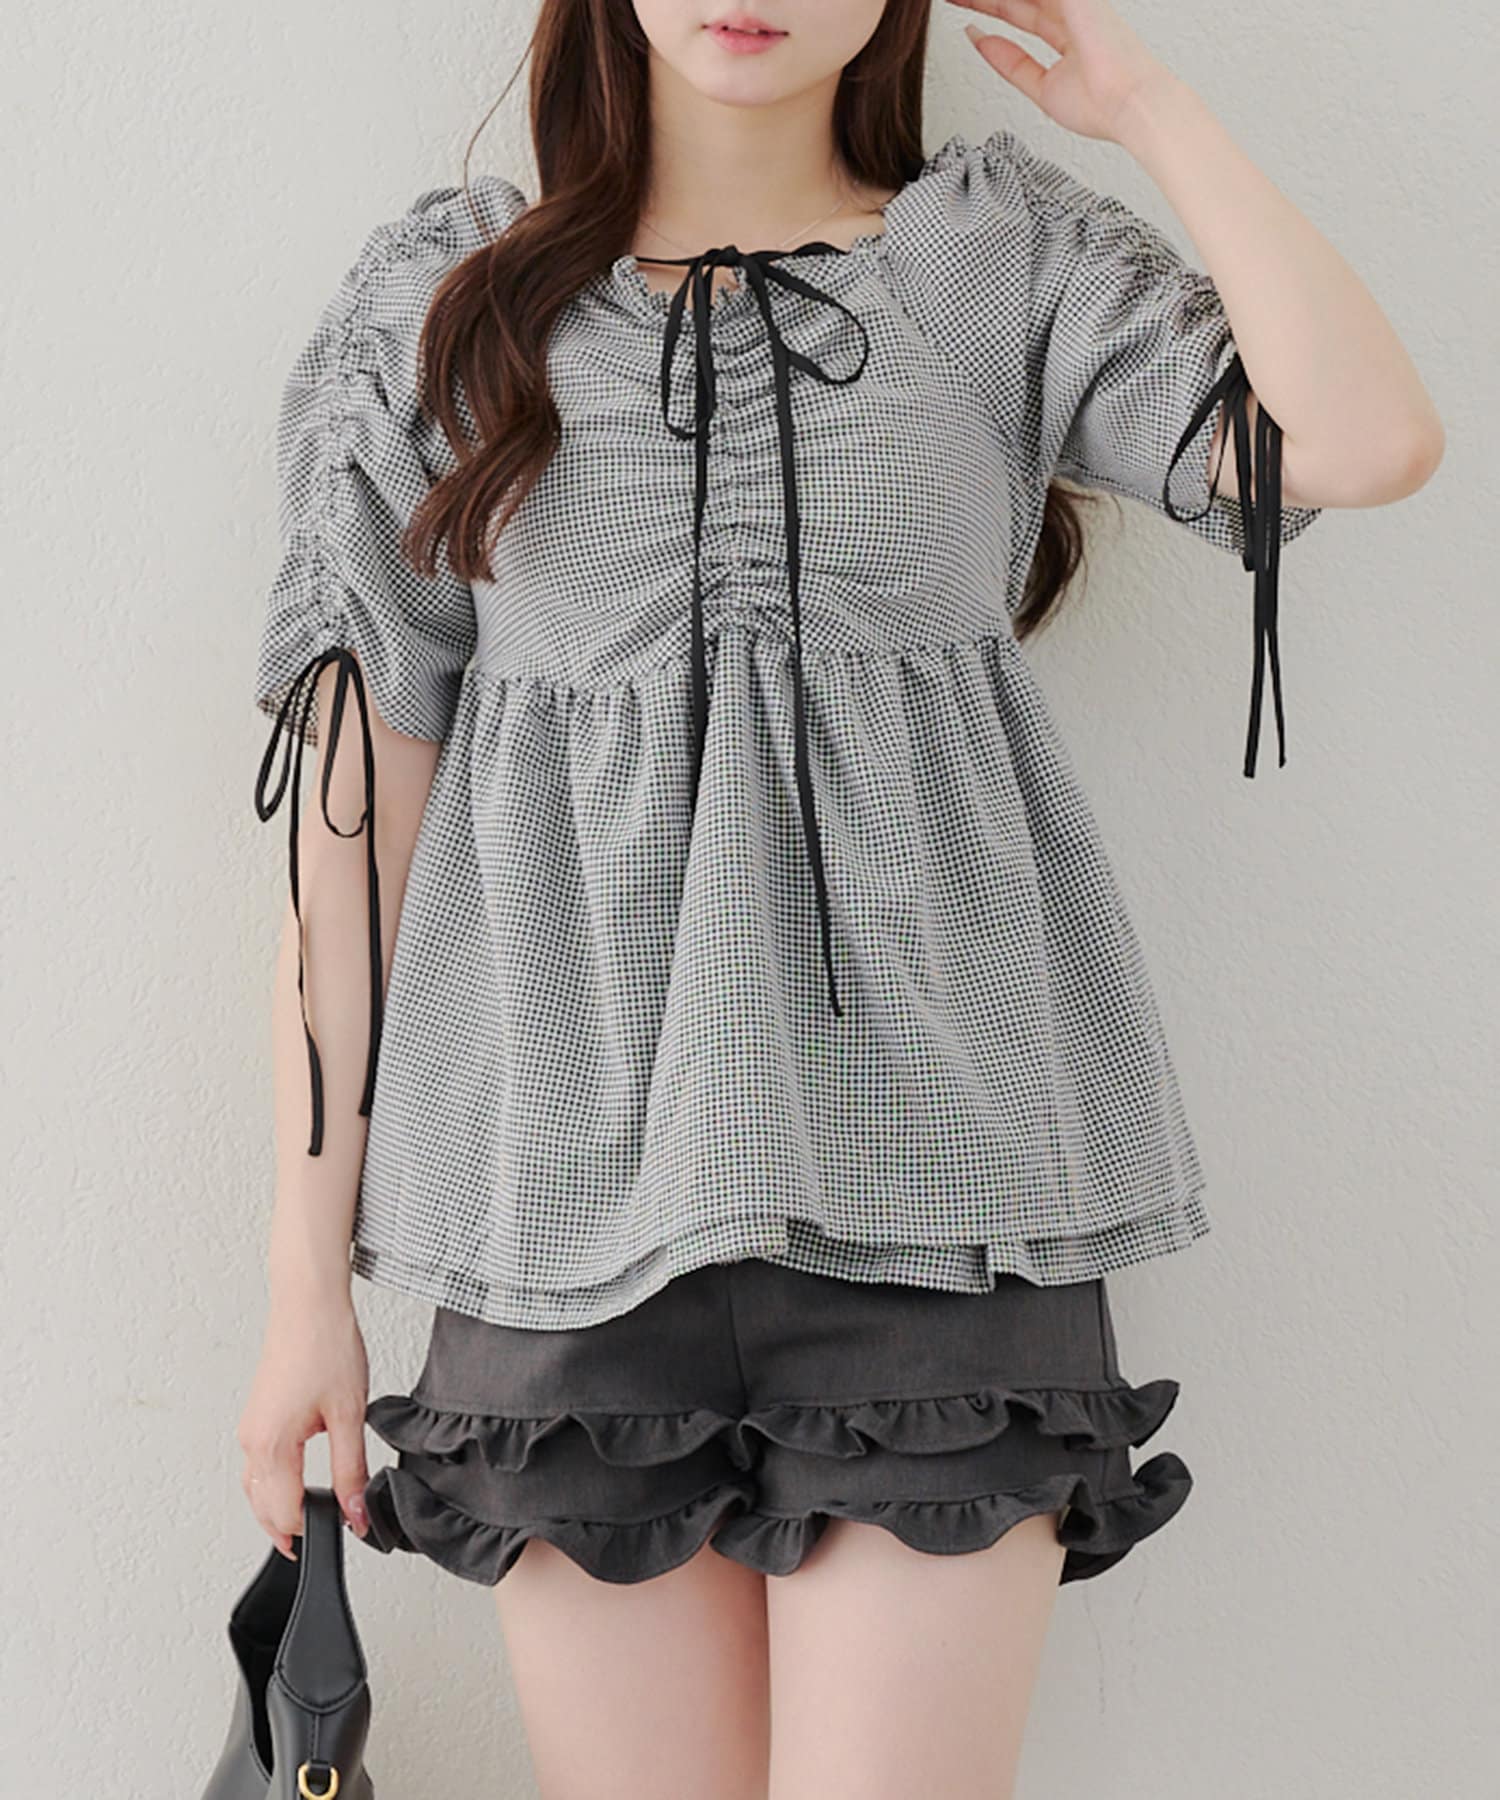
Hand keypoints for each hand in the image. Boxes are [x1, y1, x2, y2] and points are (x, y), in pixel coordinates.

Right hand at [237, 1287, 371, 1557]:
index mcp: (272, 1446)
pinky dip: (272, 1485)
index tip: (342, 1532)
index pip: (285, 1514)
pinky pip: (256, 1467)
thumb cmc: (326, 1346)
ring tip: (309, 1518)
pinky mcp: (256, 1416)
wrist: (308, 1303)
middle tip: (322, 1538)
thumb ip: (351, 1471)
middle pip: (263, 1509)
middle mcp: (252, 1441)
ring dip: (277, 1509)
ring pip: (255, 1490)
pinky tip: (295, 1481)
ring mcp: (250, 1428)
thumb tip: (356, 1513)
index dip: (313, 1531)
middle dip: (290, 1529)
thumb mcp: (349, 1415)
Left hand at [946, 0, 1175, 144]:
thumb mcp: (1042, 88)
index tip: (962, 12)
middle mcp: (1071, 11)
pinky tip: (980, 0)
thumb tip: (980, 41)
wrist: (1130, 105)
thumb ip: (1012, 64)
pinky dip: (1004, 0)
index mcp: (1067, 33)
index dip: (989, 9)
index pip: (1019, 14)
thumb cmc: (1101, 107)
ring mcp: (1075, 1)